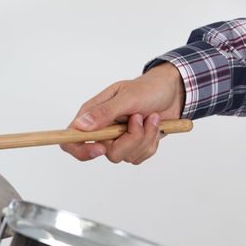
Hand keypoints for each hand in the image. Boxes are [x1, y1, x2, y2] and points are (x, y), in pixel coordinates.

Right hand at [61, 62, 184, 163]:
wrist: (173, 92)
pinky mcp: (132, 146)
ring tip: (151, 118)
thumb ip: (104, 112)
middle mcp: (101, 130)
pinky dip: (151, 142)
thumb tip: (81, 126)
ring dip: (144, 138)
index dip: (80, 149)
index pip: (71, 138)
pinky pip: (138, 157)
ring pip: (125, 156)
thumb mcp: (127, 97)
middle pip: (105, 152)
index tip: (100, 148)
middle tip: (139, 118)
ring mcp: (117, 140)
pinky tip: (154, 126)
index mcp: (92, 115)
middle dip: (129, 139)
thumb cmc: (148, 88)